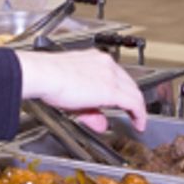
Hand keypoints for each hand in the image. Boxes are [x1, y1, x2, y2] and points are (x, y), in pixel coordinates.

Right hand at [16, 49, 147, 130]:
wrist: (44, 74)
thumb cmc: (49, 78)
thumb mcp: (72, 96)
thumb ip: (91, 111)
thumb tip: (101, 124)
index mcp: (95, 59)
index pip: (116, 76)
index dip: (123, 92)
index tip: (123, 103)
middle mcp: (106, 64)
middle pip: (128, 83)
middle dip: (132, 100)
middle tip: (132, 114)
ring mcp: (110, 75)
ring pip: (134, 92)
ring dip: (137, 108)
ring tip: (138, 120)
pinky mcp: (112, 89)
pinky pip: (134, 103)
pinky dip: (139, 114)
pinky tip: (138, 124)